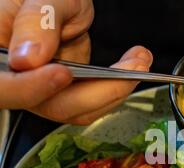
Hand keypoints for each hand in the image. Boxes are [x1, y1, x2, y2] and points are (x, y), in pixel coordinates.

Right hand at [0, 0, 152, 124]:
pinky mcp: (67, 92)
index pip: (4, 88)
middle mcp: (18, 81)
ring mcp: (44, 90)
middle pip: (50, 105)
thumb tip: (28, 60)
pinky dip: (115, 87)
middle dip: (97, 91)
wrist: (59, 2)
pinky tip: (132, 65)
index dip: (32, 88)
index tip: (62, 73)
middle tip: (132, 67)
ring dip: (115, 89)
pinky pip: (91, 102)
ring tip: (139, 60)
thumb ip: (35, 23)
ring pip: (78, 109)